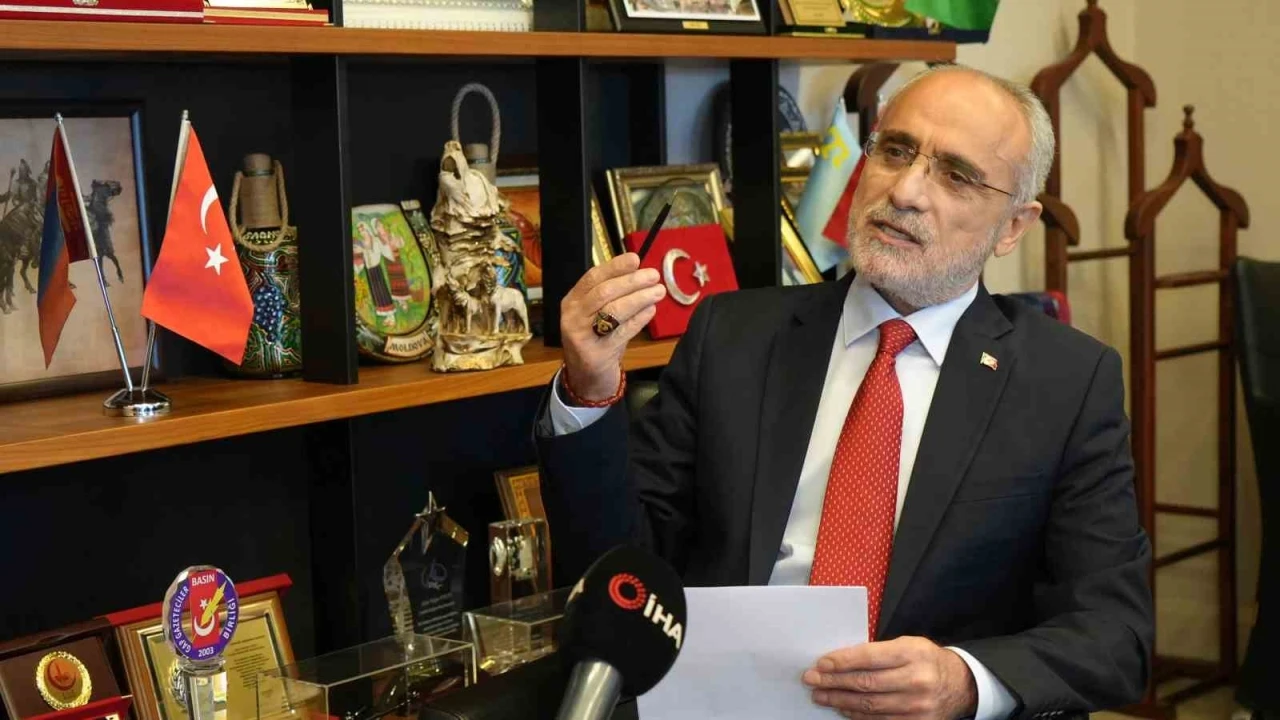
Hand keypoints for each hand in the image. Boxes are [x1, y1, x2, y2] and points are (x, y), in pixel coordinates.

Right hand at [559, 253, 665, 401]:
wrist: (586, 376)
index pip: (593, 277)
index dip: (615, 267)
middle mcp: (573, 316)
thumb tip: (640, 273)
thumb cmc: (596, 339)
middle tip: (654, 276)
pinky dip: (639, 319)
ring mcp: (581, 336)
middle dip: (632, 282)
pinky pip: (622, 332)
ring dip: (639, 298)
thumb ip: (612, 295)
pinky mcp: (595, 353)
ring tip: (658, 291)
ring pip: (613, 311)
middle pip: (604, 292)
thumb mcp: (596, 314)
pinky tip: (651, 310)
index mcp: (572, 301)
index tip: (636, 259)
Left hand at [802, 637, 977, 719]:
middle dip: (833, 682)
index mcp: (912, 653)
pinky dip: (857, 715)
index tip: (821, 663)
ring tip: (820, 696)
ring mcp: (917, 706)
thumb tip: (840, 661)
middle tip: (812, 680)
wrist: (960, 685)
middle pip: (865, 683)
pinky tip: (842, 709)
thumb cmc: (926, 660)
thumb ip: (878, 652)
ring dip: (839, 700)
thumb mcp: (908, 645)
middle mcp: (916, 680)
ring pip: (869, 705)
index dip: (841, 661)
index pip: (869, 657)